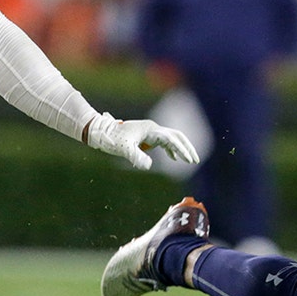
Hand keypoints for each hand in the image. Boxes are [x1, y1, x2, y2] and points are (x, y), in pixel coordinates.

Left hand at [85, 113, 199, 169]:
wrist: (100, 131)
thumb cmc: (112, 139)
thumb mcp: (124, 149)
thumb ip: (136, 156)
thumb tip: (148, 166)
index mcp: (151, 130)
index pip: (172, 139)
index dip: (181, 150)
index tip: (189, 160)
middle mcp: (153, 129)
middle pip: (176, 136)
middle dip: (186, 147)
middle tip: (195, 160)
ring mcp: (150, 131)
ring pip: (171, 138)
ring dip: (181, 148)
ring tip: (189, 160)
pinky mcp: (146, 136)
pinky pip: (164, 141)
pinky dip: (171, 149)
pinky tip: (173, 158)